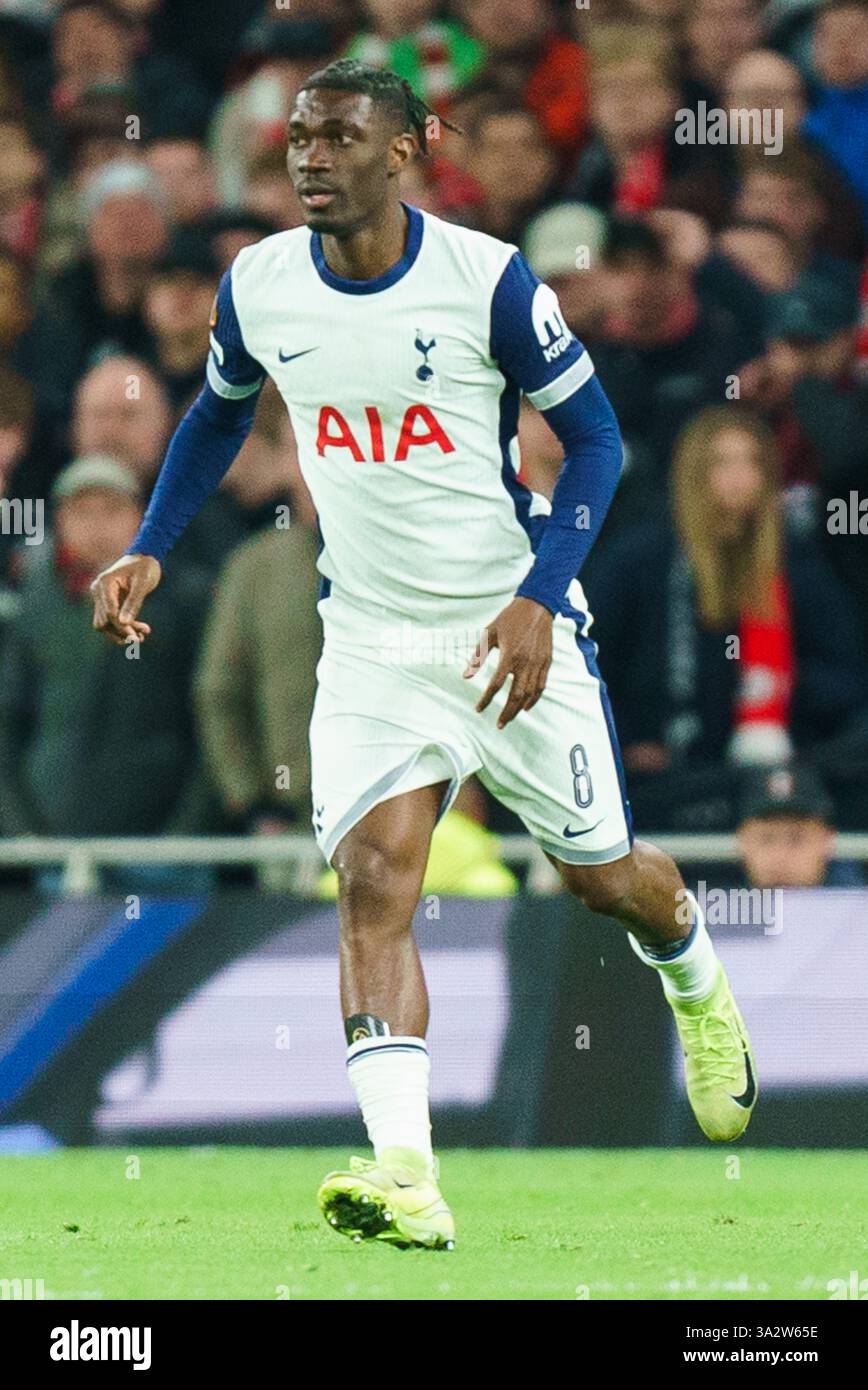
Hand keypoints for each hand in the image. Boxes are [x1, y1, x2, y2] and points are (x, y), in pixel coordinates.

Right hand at [90, 553, 160, 645]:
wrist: (145, 558)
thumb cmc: (145, 567)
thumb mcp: (143, 584)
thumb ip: (133, 603)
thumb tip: (124, 623)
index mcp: (104, 583)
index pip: (110, 613)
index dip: (122, 627)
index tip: (137, 637)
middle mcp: (98, 590)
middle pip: (104, 622)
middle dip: (121, 632)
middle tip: (140, 638)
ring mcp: (101, 597)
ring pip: (106, 624)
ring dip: (122, 633)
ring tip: (142, 636)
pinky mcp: (107, 603)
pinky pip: (111, 620)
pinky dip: (123, 628)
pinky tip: (140, 631)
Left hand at [463, 596, 552, 728]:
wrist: (537, 606)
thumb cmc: (510, 618)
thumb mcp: (489, 634)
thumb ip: (478, 656)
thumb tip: (465, 676)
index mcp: (509, 655)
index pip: (496, 685)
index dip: (486, 699)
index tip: (478, 709)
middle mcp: (525, 663)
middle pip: (515, 696)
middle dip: (506, 713)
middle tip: (498, 724)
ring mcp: (538, 664)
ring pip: (529, 694)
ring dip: (518, 709)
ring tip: (509, 719)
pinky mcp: (547, 662)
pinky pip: (541, 686)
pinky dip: (534, 699)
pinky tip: (526, 707)